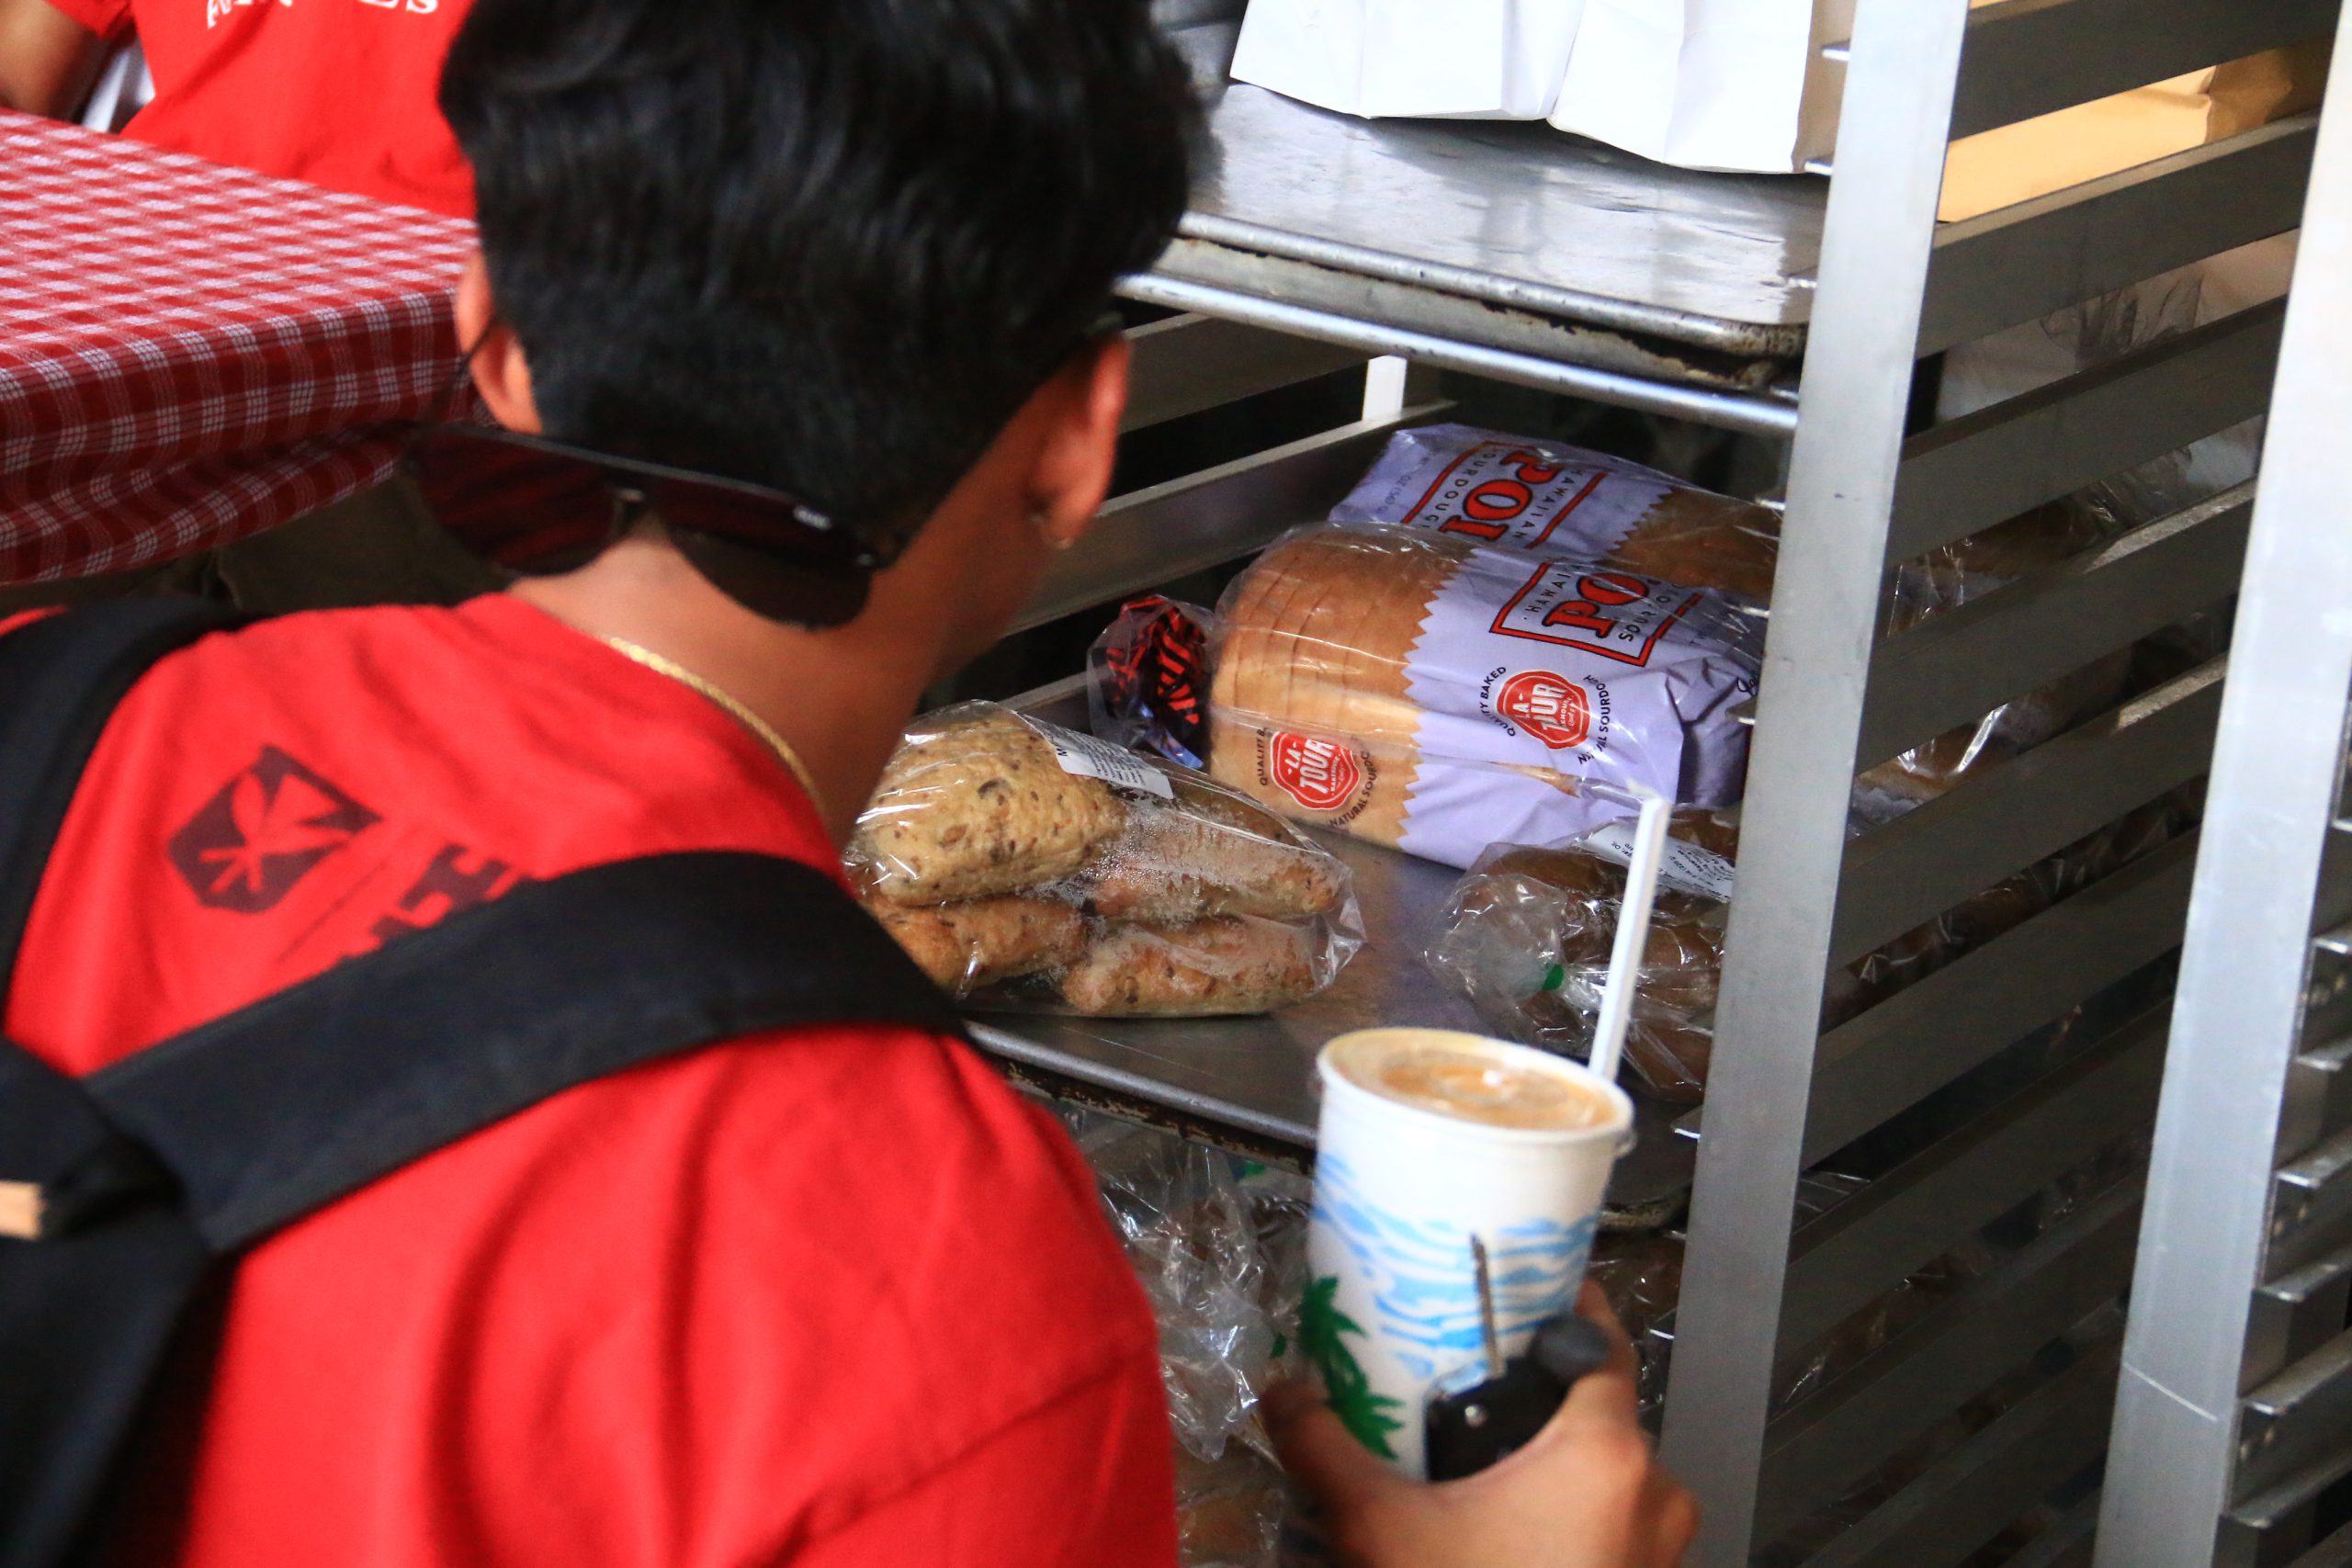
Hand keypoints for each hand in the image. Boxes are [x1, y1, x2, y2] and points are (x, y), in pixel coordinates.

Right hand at [1266, 1282, 1696, 1567]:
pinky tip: (1502, 1529)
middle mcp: (1654, 1490)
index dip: (1563, 1302)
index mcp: (1606, 1452)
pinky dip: (1567, 1517)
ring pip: (1606, 1475)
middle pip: (1597, 1409)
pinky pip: (1612, 1528)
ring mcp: (1660, 1551)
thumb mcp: (1380, 1529)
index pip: (1602, 1338)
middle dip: (1537, 1397)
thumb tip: (1281, 1389)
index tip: (1519, 1286)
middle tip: (1470, 1385)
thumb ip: (1326, 1448)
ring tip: (1477, 1464)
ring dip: (1551, 1464)